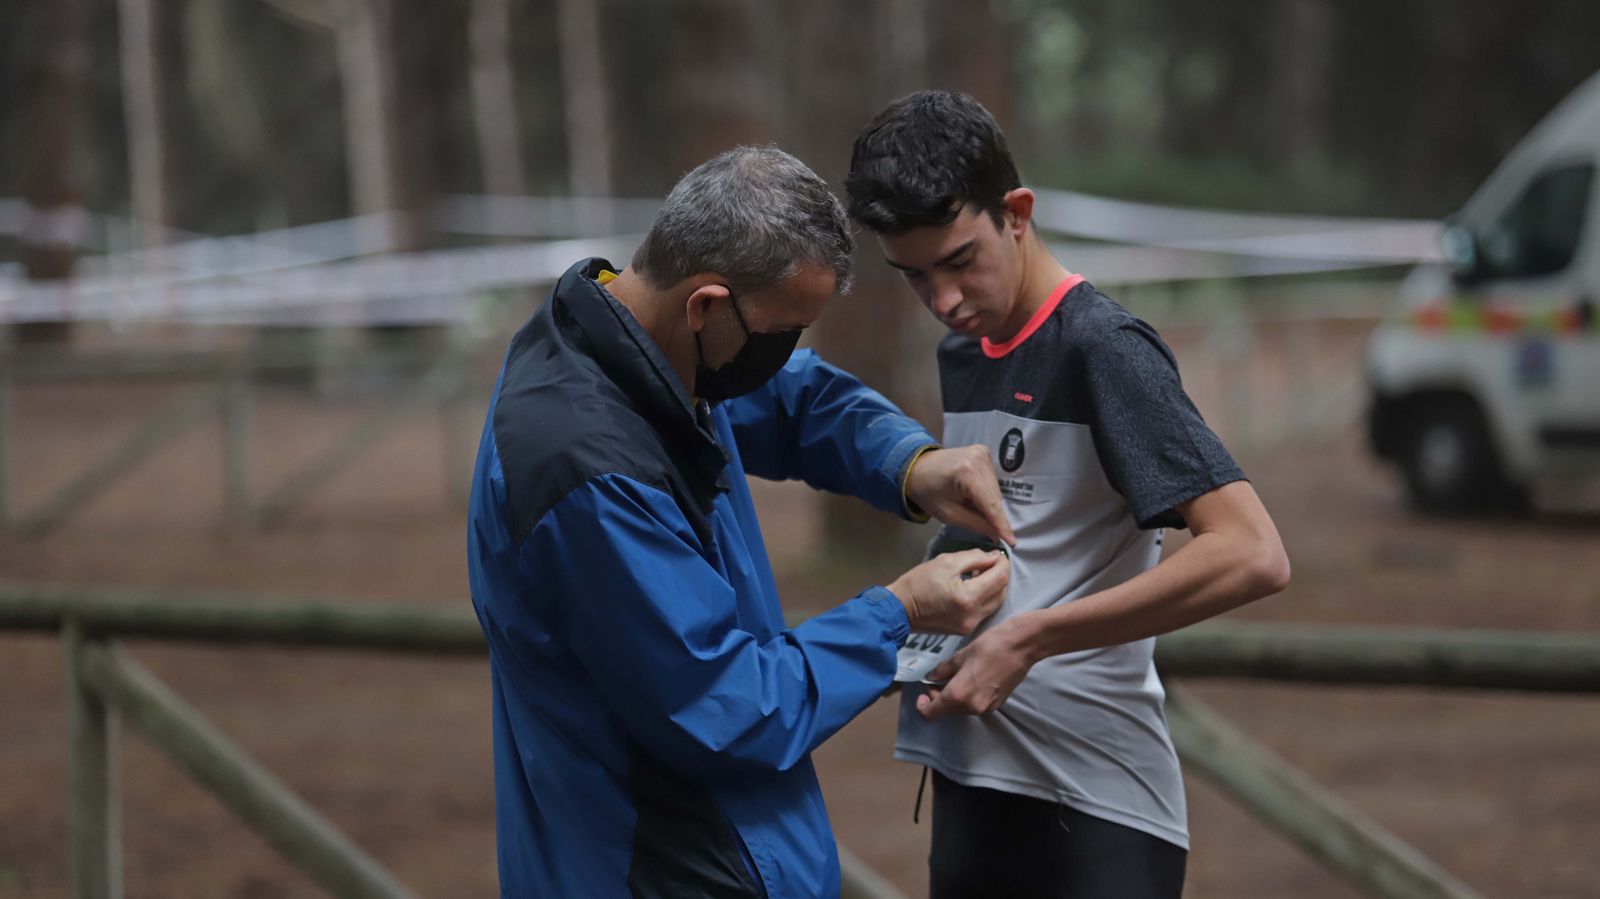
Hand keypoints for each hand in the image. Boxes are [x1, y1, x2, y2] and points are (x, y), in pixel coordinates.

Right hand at [886, 549, 1008, 634]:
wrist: (899, 609)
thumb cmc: (918, 583)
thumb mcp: (946, 562)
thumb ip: (975, 557)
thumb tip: (994, 557)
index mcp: (969, 598)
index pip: (999, 578)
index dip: (1002, 563)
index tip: (998, 554)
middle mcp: (973, 615)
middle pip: (1001, 592)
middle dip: (1001, 574)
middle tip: (991, 562)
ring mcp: (970, 626)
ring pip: (996, 603)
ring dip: (995, 587)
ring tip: (982, 573)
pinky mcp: (965, 630)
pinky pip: (985, 611)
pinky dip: (986, 598)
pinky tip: (975, 587)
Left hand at [905, 446, 1015, 545]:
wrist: (917, 467)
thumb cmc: (928, 492)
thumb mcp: (949, 514)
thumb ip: (976, 524)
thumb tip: (997, 535)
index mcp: (967, 472)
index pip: (990, 504)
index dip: (1002, 525)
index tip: (1012, 542)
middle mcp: (979, 459)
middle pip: (995, 497)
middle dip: (995, 516)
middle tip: (993, 533)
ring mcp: (983, 453)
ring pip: (996, 490)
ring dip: (990, 504)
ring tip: (975, 510)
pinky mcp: (984, 453)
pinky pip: (992, 481)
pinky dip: (987, 493)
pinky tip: (976, 499)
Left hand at [916, 615, 1039, 719]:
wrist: (1022, 646)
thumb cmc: (992, 646)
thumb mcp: (961, 655)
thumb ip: (943, 670)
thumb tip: (932, 677)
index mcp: (959, 695)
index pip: (931, 713)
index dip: (923, 705)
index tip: (924, 692)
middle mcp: (972, 707)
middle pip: (946, 711)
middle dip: (938, 698)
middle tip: (939, 679)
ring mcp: (986, 707)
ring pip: (960, 709)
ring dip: (953, 697)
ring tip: (956, 676)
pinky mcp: (997, 704)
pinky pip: (974, 705)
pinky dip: (968, 697)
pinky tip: (972, 679)